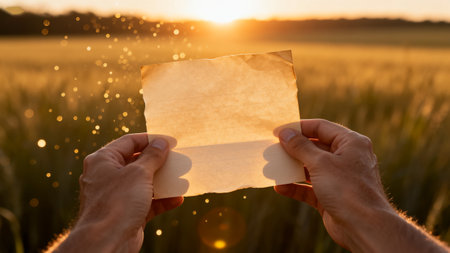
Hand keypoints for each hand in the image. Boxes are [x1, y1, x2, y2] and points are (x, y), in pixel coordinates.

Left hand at [55, 133, 182, 252]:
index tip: (170, 141)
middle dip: (158, 161)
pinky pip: (147, 202)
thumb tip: (161, 143)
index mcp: (103, 160)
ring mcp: (117, 195)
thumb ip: (153, 156)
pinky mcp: (126, 213)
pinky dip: (162, 200)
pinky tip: (177, 198)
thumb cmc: (117, 203)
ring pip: (143, 183)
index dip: (151, 140)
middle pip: (137, 162)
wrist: (107, 242)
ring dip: (163, 181)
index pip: (129, 142)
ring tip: (180, 178)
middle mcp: (107, 176)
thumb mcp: (139, 172)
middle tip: (177, 159)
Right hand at [275, 119, 389, 249]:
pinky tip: (280, 187)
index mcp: (351, 143)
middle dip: (293, 149)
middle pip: (315, 147)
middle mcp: (347, 158)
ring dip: (291, 169)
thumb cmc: (347, 189)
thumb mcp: (320, 163)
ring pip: (310, 168)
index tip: (278, 131)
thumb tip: (285, 133)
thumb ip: (300, 147)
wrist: (363, 227)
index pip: (321, 127)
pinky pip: (310, 187)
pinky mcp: (332, 196)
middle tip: (272, 149)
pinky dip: (296, 187)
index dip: (299, 127)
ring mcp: (339, 178)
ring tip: (272, 167)